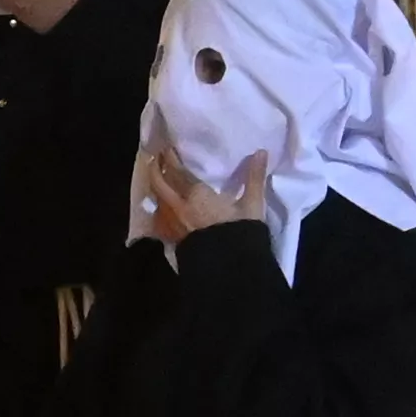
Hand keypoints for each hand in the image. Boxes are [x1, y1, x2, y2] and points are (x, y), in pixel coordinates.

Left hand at [145, 146, 273, 241]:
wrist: (228, 268)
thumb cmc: (240, 233)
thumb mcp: (251, 205)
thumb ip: (254, 178)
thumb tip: (260, 152)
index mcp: (196, 194)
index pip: (177, 170)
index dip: (171, 157)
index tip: (168, 147)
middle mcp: (178, 206)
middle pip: (159, 182)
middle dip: (156, 168)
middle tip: (156, 158)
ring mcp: (173, 224)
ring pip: (156, 199)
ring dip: (155, 186)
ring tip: (157, 179)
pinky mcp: (173, 239)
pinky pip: (159, 220)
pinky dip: (157, 209)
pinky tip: (160, 209)